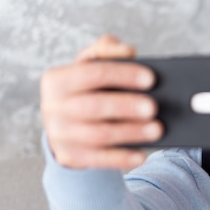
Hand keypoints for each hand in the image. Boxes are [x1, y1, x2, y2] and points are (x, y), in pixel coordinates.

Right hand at [40, 34, 162, 168]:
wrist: (68, 128)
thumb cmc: (87, 92)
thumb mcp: (90, 68)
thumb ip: (106, 51)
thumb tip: (128, 51)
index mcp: (57, 80)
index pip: (93, 73)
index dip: (123, 75)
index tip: (151, 79)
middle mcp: (53, 107)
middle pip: (95, 105)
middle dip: (127, 106)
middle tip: (154, 107)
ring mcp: (59, 134)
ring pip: (99, 134)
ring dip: (131, 132)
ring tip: (157, 129)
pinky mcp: (70, 156)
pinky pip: (99, 159)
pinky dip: (122, 157)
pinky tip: (142, 155)